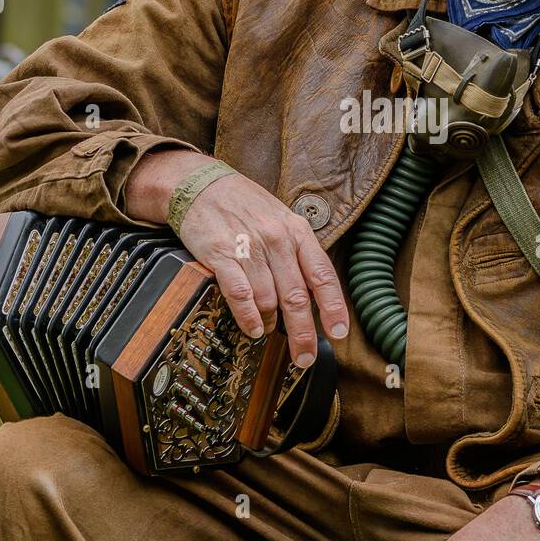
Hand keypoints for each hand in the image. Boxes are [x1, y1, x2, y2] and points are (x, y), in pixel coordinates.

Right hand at [124, 148, 348, 365]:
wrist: (201, 184)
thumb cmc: (244, 205)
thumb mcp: (281, 219)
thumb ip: (298, 253)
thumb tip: (313, 293)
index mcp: (297, 231)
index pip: (322, 275)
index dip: (333, 307)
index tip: (339, 332)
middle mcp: (277, 239)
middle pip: (297, 296)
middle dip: (303, 333)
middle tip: (305, 356)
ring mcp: (249, 247)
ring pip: (268, 298)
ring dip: (270, 322)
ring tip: (268, 331)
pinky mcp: (221, 254)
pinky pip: (240, 293)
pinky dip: (248, 317)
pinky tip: (253, 329)